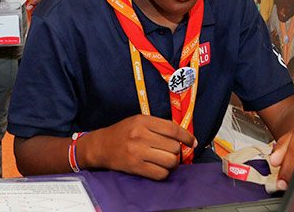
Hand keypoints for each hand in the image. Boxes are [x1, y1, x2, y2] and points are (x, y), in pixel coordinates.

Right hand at [80, 115, 196, 180]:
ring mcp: (138, 152)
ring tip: (166, 160)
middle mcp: (140, 135)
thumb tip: (182, 136)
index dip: (186, 136)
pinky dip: (164, 172)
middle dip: (176, 151)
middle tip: (171, 151)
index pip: (173, 129)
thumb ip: (158, 126)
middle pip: (173, 146)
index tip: (192, 141)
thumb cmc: (122, 133)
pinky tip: (158, 167)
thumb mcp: (138, 121)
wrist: (101, 146)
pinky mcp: (136, 166)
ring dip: (172, 162)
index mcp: (142, 121)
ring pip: (170, 160)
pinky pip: (161, 173)